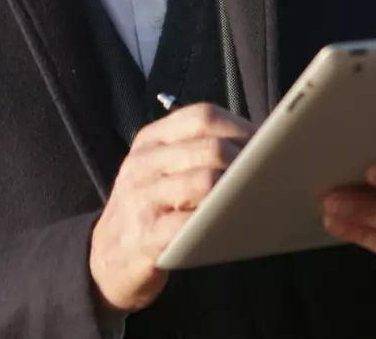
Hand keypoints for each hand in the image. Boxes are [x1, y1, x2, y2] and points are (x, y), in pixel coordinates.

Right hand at [89, 103, 253, 312]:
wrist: (105, 259)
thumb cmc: (147, 210)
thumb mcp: (158, 171)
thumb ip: (194, 154)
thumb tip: (258, 143)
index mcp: (150, 140)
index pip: (200, 116)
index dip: (240, 125)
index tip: (269, 140)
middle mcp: (143, 164)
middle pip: (209, 147)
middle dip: (247, 160)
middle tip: (270, 175)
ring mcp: (142, 199)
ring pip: (204, 182)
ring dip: (238, 191)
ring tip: (259, 198)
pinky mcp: (147, 237)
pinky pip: (191, 223)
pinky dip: (220, 223)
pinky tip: (237, 226)